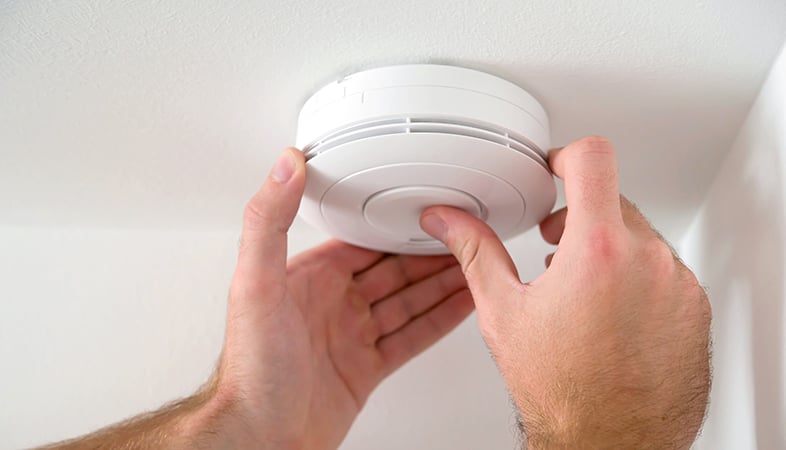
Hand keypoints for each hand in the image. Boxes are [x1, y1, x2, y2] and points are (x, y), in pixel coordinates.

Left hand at [213, 148, 473, 448]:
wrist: (262, 436)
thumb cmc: (252, 369)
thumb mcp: (255, 283)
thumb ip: (268, 221)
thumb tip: (284, 165)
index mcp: (310, 278)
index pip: (363, 241)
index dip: (396, 225)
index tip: (425, 208)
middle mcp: (333, 304)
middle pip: (393, 269)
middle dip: (429, 252)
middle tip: (465, 235)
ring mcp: (351, 337)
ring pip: (408, 301)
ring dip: (442, 282)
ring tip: (475, 264)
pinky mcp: (367, 368)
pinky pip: (412, 336)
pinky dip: (440, 320)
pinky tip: (461, 305)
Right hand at [420, 137, 711, 448]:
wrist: (610, 441)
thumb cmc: (561, 390)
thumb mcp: (504, 311)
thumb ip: (476, 251)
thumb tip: (449, 221)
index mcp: (597, 251)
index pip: (593, 159)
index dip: (567, 155)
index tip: (557, 169)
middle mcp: (648, 261)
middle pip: (614, 200)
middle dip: (581, 217)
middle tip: (556, 249)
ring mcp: (678, 285)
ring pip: (641, 237)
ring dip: (611, 251)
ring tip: (583, 291)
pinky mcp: (695, 309)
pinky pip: (666, 271)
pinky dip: (639, 279)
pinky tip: (613, 315)